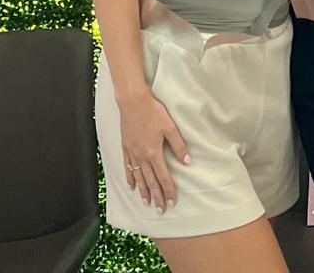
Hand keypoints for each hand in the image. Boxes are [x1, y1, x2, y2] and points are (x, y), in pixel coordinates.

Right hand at [118, 90, 189, 212]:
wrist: (133, 103)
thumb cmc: (153, 112)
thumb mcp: (170, 127)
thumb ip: (179, 145)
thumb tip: (187, 161)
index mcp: (154, 153)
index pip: (163, 177)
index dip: (168, 191)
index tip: (172, 202)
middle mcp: (142, 157)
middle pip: (150, 181)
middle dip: (156, 197)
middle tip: (161, 210)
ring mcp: (132, 153)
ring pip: (138, 178)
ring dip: (143, 191)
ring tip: (147, 203)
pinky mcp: (125, 148)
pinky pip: (127, 168)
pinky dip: (130, 179)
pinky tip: (132, 186)